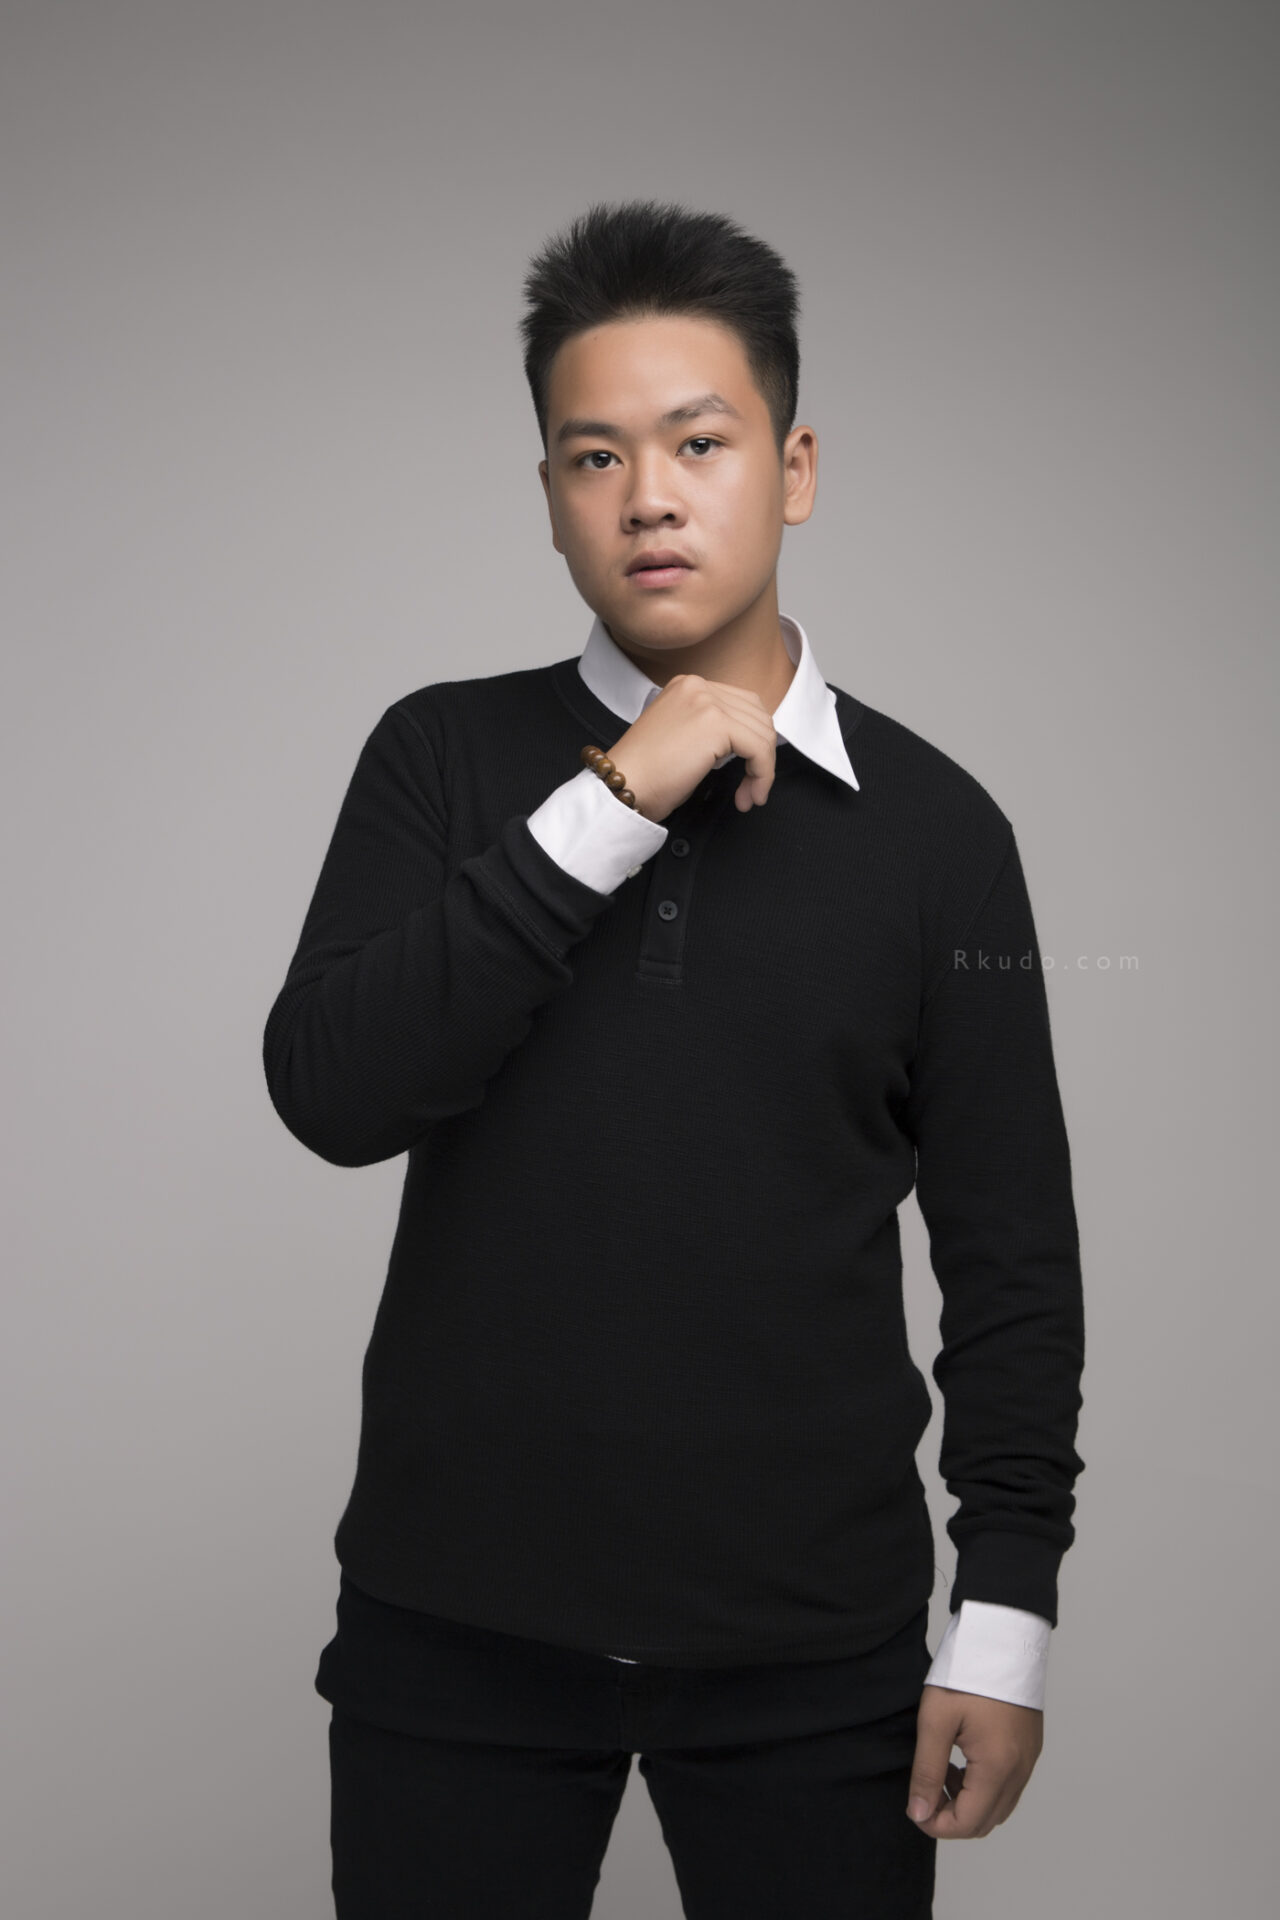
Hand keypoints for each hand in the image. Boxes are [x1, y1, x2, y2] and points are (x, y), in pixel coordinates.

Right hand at [604, 673, 777, 822]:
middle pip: (758, 715)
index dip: (754, 739)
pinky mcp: (715, 723)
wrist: (620, 784)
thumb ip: (711, 729)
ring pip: (763, 733)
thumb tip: (750, 742)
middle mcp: (698, 686)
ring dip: (763, 770)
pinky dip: (763, 775)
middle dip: (762, 755)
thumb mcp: (682, 737)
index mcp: (688, 686)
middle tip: (752, 788)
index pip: (743, 704)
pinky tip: (750, 796)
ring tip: (748, 796)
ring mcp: (707, 701)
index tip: (748, 771)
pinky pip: (760, 749)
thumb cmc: (645, 774)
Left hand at [905, 1686, 1043, 1838]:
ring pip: (999, 1806)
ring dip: (968, 1801)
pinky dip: (983, 1786)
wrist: (1002, 1635)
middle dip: (952, 1816)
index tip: (913, 1807)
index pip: (968, 1823)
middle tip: (924, 1789)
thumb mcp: (935, 1719)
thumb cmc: (968, 1671)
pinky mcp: (1030, 1747)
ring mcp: (1029, 1759)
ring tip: (940, 1769)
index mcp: (998, 1767)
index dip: (936, 1825)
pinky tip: (961, 1759)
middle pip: (986, 1821)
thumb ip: (926, 1770)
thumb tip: (919, 1813)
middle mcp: (1020, 1770)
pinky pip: (1008, 1785)